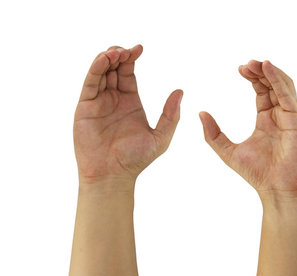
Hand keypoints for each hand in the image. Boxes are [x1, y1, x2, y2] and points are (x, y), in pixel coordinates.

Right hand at [74, 45, 182, 188]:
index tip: (140, 48)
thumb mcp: (160, 137)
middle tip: (129, 49)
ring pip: (100, 72)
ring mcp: (98, 101)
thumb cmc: (136, 159)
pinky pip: (90, 83)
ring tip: (117, 52)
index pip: (129, 72)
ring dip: (107, 58)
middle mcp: (113, 98)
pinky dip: (95, 69)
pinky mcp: (85, 107)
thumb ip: (170, 115)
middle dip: (119, 54)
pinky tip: (105, 59)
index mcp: (130, 101)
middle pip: (113, 68)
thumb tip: (180, 91)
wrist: (113, 175)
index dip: (132, 58)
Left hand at [200, 60, 296, 197]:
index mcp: (267, 120)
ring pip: (283, 85)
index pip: (262, 91)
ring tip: (256, 62)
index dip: (252, 78)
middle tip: (246, 63)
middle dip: (260, 71)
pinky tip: (267, 68)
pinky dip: (278, 79)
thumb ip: (214, 134)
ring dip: (270, 71)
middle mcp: (281, 116)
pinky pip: (288, 94)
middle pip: (273, 85)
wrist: (277, 189)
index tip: (239, 68)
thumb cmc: (258, 174)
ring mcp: (291, 117)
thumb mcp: (228, 151)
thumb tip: (201, 114)